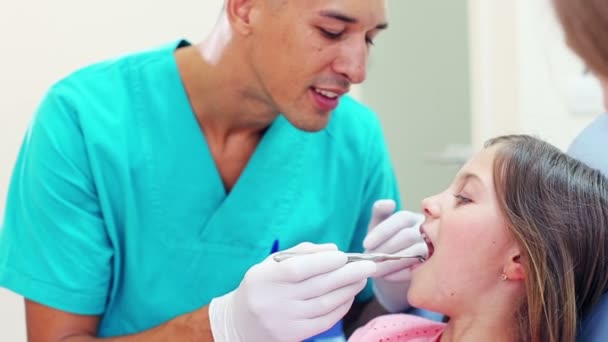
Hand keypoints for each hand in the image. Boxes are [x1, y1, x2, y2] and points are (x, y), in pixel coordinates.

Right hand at [209, 242, 376, 341]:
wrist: (239, 323)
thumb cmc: (261, 286)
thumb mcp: (270, 263)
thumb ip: (301, 253)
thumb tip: (334, 249)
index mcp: (264, 278)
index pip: (299, 269)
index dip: (324, 262)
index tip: (345, 256)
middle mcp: (273, 301)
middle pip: (317, 287)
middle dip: (347, 275)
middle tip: (368, 266)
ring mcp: (283, 321)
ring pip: (324, 304)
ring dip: (348, 291)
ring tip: (362, 279)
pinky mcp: (292, 336)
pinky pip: (323, 322)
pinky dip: (340, 308)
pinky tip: (349, 296)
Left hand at [363, 199, 426, 311]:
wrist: (393, 267)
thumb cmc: (384, 241)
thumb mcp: (378, 225)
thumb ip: (380, 211)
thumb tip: (389, 203)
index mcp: (412, 218)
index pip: (401, 218)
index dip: (382, 231)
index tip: (365, 244)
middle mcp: (426, 231)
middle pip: (408, 235)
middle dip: (386, 248)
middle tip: (370, 259)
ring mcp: (433, 249)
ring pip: (415, 253)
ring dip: (391, 263)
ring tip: (374, 270)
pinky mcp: (433, 267)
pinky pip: (419, 270)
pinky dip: (400, 274)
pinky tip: (387, 277)